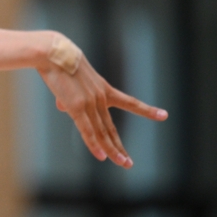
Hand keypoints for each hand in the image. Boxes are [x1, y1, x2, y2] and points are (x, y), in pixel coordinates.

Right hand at [38, 55, 167, 168]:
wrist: (52, 53)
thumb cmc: (59, 62)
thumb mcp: (70, 80)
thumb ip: (69, 96)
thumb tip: (63, 108)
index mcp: (103, 88)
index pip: (129, 102)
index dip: (147, 110)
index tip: (164, 115)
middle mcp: (101, 98)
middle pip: (111, 128)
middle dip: (120, 147)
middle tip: (128, 163)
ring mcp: (90, 103)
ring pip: (102, 133)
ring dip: (112, 150)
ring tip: (122, 163)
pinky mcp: (77, 107)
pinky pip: (87, 130)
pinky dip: (94, 145)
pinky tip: (102, 156)